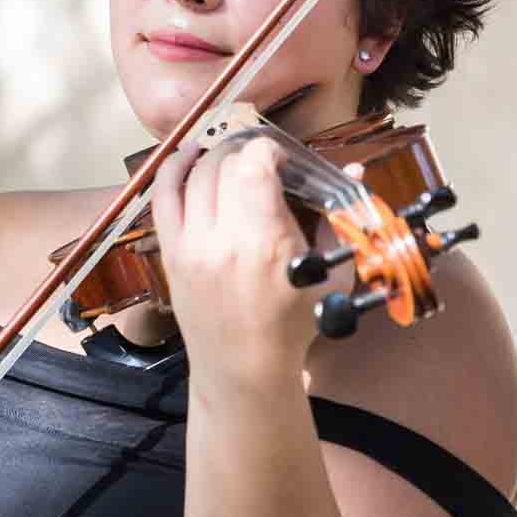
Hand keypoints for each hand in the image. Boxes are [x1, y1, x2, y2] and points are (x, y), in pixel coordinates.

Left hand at [151, 134, 320, 393]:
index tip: (280, 158)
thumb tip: (354, 168)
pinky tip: (187, 155)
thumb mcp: (331, 274)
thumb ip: (339, 219)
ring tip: (231, 158)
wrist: (245, 368)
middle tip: (260, 163)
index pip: (255, 165)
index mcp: (265, 242)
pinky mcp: (171, 255)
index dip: (268, 149)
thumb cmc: (294, 324)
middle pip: (225, 165)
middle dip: (245, 153)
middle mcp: (222, 240)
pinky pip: (163, 198)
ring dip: (215, 158)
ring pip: (195, 176)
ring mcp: (191, 247)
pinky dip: (173, 169)